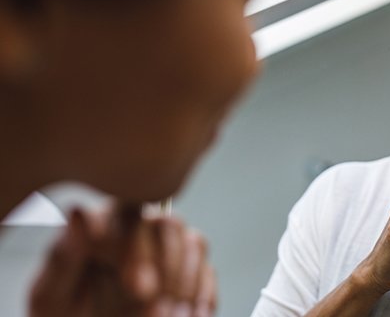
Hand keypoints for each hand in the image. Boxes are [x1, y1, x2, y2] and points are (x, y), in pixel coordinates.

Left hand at [28, 205, 216, 316]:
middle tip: (154, 313)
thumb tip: (77, 212)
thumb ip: (63, 258)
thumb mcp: (52, 296)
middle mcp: (139, 228)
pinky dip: (203, 297)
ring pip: (194, 244)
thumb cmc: (62, 316)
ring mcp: (166, 247)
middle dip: (167, 274)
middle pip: (169, 226)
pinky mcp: (187, 270)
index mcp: (102, 224)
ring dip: (186, 288)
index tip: (138, 288)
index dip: (140, 248)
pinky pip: (207, 271)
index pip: (130, 214)